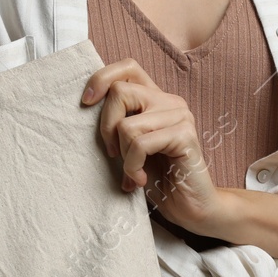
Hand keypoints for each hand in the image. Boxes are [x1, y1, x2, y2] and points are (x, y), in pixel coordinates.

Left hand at [81, 59, 234, 236]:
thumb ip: (117, 123)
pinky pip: (140, 144)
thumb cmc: (157, 179)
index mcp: (156, 99)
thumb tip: (86, 103)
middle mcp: (170, 101)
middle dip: (106, 127)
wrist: (191, 208)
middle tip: (114, 154)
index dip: (101, 79)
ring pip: (127, 124)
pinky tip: (140, 181)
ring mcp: (180, 116)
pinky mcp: (185, 135)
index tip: (86, 103)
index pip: (127, 67)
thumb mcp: (128, 147)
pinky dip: (132, 167)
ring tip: (133, 173)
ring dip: (123, 156)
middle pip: (119, 92)